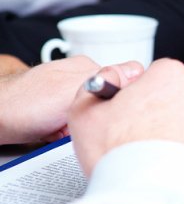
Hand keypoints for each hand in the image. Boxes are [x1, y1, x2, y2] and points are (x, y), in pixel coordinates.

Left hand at [0, 57, 142, 144]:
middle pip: (109, 102)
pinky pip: (76, 126)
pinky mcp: (59, 112)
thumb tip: (141, 71)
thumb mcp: (71, 90)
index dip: (123, 100)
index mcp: (89, 68)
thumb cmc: (22, 105)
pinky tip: (56, 135)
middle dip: (100, 118)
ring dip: (82, 128)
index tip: (114, 112)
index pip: (126, 81)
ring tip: (64, 131)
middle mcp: (80, 79)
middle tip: (81, 124)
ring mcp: (68, 95)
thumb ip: (107, 80)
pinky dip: (68, 134)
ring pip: (93, 116)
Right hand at [68, 59, 183, 181]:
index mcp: (170, 76)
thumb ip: (101, 84)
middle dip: (170, 116)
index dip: (145, 96)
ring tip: (165, 161)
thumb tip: (112, 80)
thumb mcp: (86, 111)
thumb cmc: (120, 157)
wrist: (148, 198)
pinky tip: (183, 171)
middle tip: (149, 141)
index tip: (137, 114)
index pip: (160, 76)